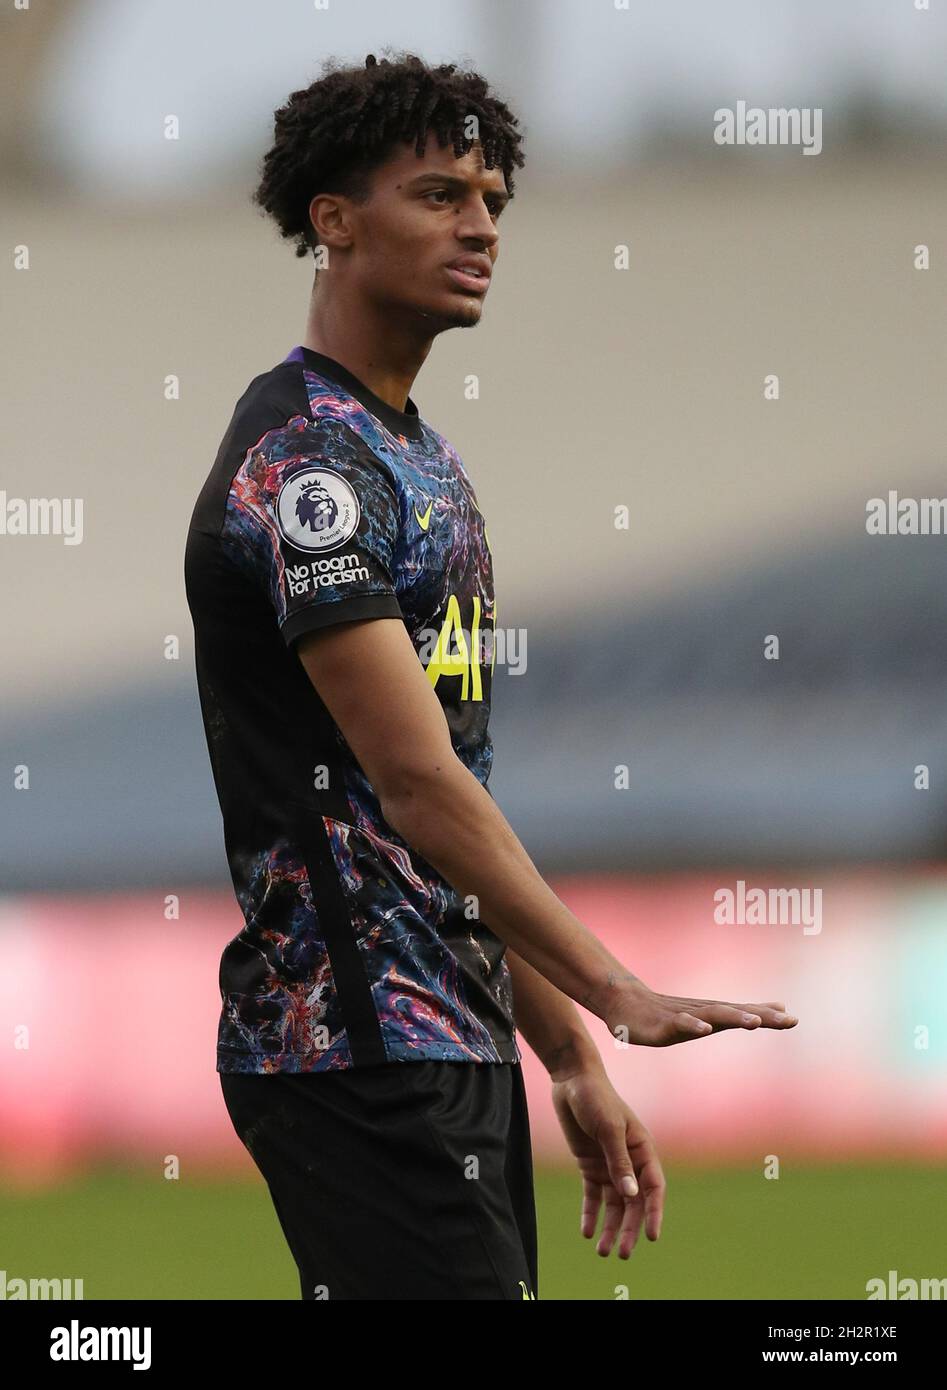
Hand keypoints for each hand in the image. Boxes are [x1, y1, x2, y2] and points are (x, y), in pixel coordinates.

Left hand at [551, 1060, 664, 1257]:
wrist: (572, 1080)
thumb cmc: (596, 1098)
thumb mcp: (608, 1128)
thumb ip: (619, 1161)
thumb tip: (631, 1195)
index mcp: (643, 1149)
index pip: (653, 1188)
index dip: (654, 1213)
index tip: (652, 1237)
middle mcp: (629, 1161)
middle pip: (633, 1202)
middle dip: (628, 1229)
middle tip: (621, 1254)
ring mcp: (609, 1164)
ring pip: (614, 1204)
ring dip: (610, 1227)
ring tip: (602, 1252)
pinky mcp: (590, 1165)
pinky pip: (593, 1195)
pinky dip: (591, 1214)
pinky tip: (587, 1232)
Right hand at [602, 976, 797, 1046]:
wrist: (625, 1003)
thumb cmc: (668, 1012)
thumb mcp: (705, 1015)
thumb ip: (736, 1014)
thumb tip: (772, 1009)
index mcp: (713, 1014)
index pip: (745, 1014)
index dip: (768, 1017)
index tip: (794, 1020)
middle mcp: (702, 1012)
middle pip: (736, 1013)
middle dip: (761, 1016)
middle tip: (787, 1020)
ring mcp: (683, 1016)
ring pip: (712, 1016)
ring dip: (734, 1017)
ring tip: (753, 1022)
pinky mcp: (664, 1023)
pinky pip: (680, 1024)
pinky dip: (693, 1025)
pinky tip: (704, 1029)